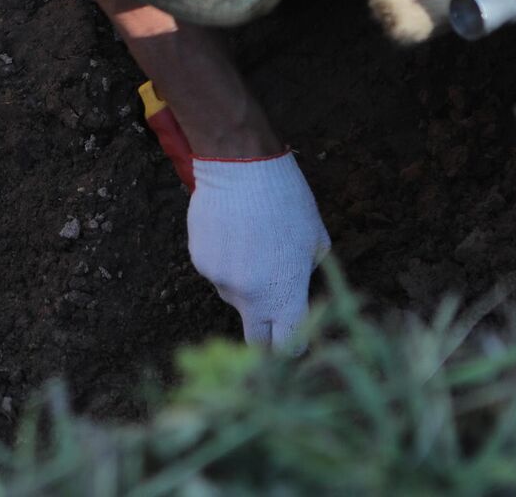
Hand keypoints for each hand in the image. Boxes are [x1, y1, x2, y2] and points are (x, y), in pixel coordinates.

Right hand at [187, 153, 329, 349]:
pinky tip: (233, 234)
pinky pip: (216, 273)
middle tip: (272, 317)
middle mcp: (249, 296)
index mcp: (285, 295)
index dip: (293, 347)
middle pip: (255, 339)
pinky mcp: (200, 262)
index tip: (294, 342)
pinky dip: (225, 262)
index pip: (288, 345)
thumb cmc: (288, 202)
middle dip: (265, 336)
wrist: (241, 169)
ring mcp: (220, 280)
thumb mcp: (316, 241)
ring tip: (252, 246)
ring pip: (234, 297)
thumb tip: (296, 289)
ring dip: (244, 286)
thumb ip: (306, 275)